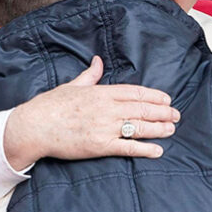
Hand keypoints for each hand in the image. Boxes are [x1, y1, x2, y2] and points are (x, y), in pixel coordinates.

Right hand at [3, 56, 180, 169]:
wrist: (35, 126)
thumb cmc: (51, 105)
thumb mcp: (73, 85)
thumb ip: (90, 74)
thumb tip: (98, 61)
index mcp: (101, 92)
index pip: (136, 92)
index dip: (154, 96)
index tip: (167, 99)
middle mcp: (107, 109)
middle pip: (142, 109)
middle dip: (162, 112)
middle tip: (176, 115)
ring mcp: (105, 127)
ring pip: (139, 127)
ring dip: (159, 128)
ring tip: (171, 129)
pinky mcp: (100, 146)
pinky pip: (128, 147)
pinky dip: (144, 149)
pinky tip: (157, 150)